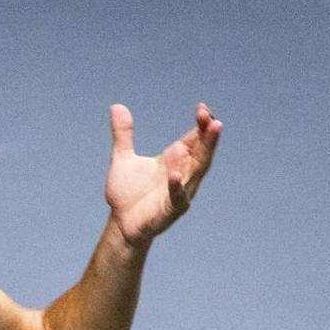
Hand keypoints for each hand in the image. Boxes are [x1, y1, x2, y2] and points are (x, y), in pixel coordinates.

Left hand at [105, 102, 221, 247]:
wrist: (120, 223)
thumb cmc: (127, 193)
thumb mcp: (122, 158)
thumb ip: (123, 134)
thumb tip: (117, 106)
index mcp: (174, 159)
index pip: (195, 137)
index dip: (202, 124)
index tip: (202, 108)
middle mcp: (182, 172)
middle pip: (202, 151)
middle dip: (208, 136)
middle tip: (212, 118)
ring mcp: (179, 191)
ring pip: (197, 171)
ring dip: (205, 154)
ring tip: (212, 134)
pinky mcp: (171, 210)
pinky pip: (178, 197)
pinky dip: (177, 187)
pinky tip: (175, 175)